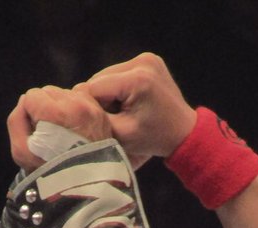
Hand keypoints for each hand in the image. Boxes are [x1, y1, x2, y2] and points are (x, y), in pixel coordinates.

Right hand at [7, 85, 110, 170]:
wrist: (86, 190)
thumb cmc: (52, 173)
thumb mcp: (21, 152)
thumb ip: (16, 120)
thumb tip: (25, 103)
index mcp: (59, 112)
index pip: (32, 96)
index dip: (29, 114)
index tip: (36, 133)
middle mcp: (79, 105)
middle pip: (49, 91)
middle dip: (44, 109)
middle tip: (49, 134)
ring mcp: (93, 109)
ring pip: (64, 94)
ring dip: (59, 109)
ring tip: (62, 134)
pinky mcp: (101, 114)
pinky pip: (80, 101)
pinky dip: (73, 111)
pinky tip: (73, 131)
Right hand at [82, 53, 196, 165]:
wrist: (184, 132)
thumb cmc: (153, 139)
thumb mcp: (121, 135)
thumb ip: (96, 119)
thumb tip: (73, 104)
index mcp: (137, 79)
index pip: (94, 88)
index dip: (90, 107)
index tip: (96, 122)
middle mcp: (143, 62)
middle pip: (100, 79)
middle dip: (100, 100)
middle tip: (112, 119)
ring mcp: (147, 58)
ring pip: (107, 75)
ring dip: (107, 94)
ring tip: (121, 112)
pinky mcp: (148, 59)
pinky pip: (119, 73)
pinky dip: (118, 88)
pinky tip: (127, 102)